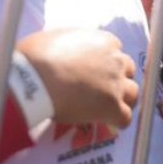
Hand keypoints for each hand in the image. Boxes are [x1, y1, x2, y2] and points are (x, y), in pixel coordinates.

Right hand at [17, 28, 138, 127]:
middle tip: (101, 89)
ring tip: (108, 108)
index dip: (105, 63)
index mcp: (104, 41)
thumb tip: (68, 52)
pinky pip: (125, 117)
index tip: (94, 71)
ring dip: (122, 100)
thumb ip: (74, 45)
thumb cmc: (33, 59)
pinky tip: (108, 124)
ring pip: (132, 93)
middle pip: (127, 70)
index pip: (115, 51)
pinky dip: (118, 122)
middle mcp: (115, 60)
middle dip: (117, 79)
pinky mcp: (111, 107)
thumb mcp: (57, 39)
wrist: (30, 80)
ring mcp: (116, 84)